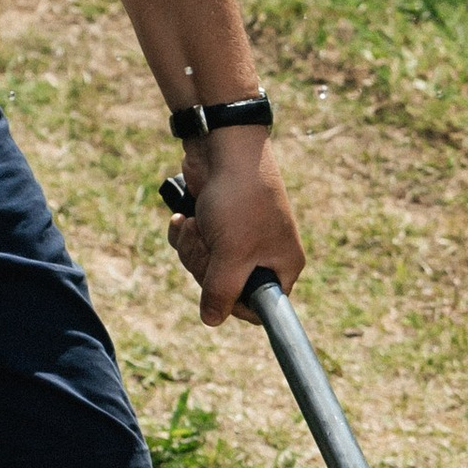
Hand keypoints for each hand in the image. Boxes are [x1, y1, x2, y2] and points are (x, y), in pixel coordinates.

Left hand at [165, 132, 304, 325]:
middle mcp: (263, 254)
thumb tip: (211, 319)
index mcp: (282, 264)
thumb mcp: (231, 255)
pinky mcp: (215, 224)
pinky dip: (185, 233)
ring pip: (204, 268)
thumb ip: (221, 293)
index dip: (234, 303)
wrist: (223, 147)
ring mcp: (237, 239)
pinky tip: (186, 217)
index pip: (259, 307)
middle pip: (224, 289)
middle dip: (205, 266)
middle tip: (209, 244)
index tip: (219, 288)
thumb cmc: (239, 200)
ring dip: (194, 247)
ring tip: (198, 224)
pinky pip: (194, 246)